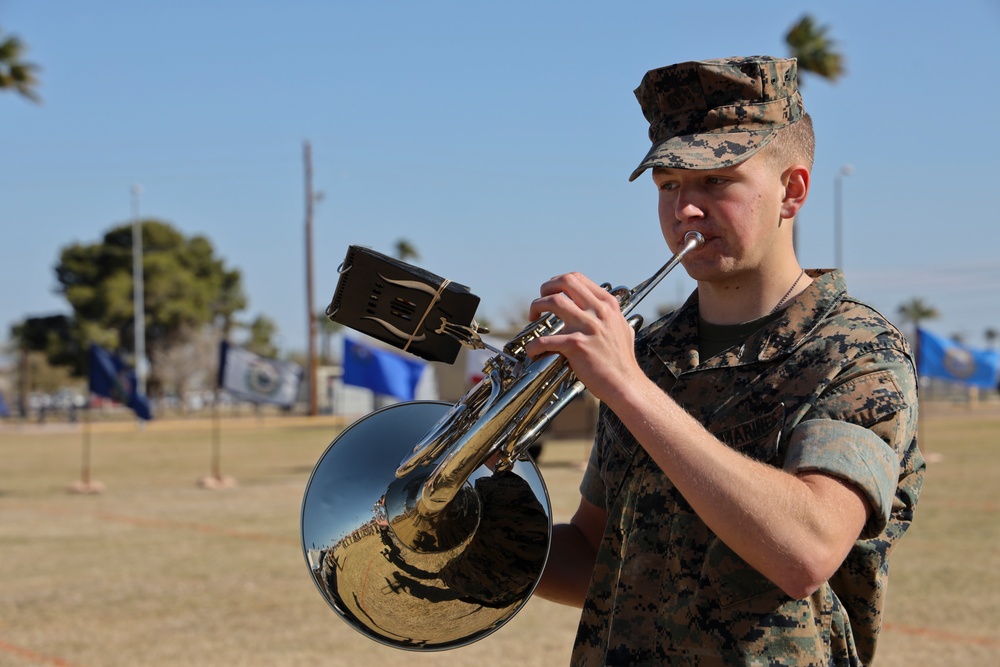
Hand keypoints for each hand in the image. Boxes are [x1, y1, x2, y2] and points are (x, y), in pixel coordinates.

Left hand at [523, 272, 642, 402]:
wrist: (625, 384)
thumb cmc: (622, 361)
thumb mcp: (622, 328)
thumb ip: (611, 316)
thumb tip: (602, 309)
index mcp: (608, 304)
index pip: (578, 278)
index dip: (558, 282)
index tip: (550, 293)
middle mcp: (599, 311)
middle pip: (565, 282)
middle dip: (546, 288)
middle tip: (539, 303)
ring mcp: (588, 326)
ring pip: (553, 301)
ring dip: (537, 306)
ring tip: (533, 318)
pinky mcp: (577, 345)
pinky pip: (546, 339)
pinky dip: (534, 345)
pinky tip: (533, 351)